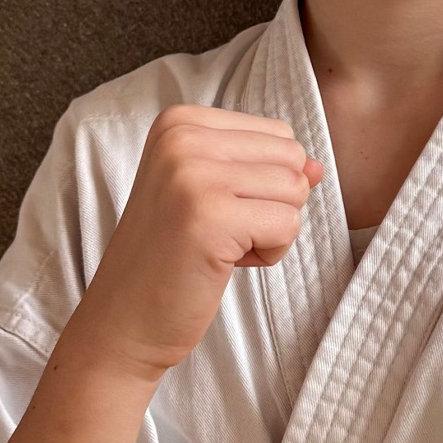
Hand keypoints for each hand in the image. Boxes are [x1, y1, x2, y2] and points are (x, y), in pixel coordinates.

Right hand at [73, 104, 322, 382]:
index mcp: (179, 122)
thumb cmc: (171, 258)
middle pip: (291, 158)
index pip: (277, 134)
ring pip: (295, 189)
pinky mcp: (211, 217)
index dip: (262, 183)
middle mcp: (182, 138)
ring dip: (271, 230)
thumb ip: (265, 170)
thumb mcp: (213, 194)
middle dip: (273, 204)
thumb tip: (318, 166)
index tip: (213, 209)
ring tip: (220, 247)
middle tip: (219, 232)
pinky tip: (225, 263)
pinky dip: (269, 253)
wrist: (125, 320)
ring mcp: (193, 175)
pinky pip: (288, 225)